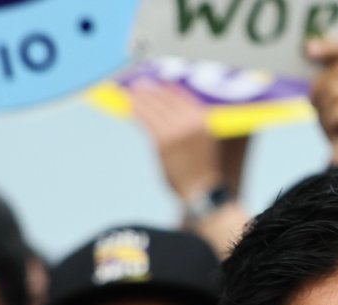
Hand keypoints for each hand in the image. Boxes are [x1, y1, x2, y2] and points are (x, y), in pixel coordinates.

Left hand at [128, 80, 222, 200]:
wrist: (203, 191)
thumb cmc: (207, 168)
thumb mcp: (210, 140)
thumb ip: (196, 122)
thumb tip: (175, 106)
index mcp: (205, 118)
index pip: (181, 94)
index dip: (165, 86)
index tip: (156, 82)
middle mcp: (192, 120)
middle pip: (165, 97)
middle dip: (148, 89)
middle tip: (137, 83)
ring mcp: (177, 130)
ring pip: (152, 106)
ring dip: (138, 97)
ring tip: (128, 91)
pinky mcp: (162, 141)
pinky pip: (144, 119)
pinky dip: (134, 110)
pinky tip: (127, 106)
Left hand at [306, 38, 337, 166]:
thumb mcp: (333, 96)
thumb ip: (328, 73)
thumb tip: (311, 48)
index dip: (332, 48)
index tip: (308, 51)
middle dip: (320, 91)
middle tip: (321, 111)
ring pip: (336, 91)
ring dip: (324, 110)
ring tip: (332, 125)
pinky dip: (330, 124)